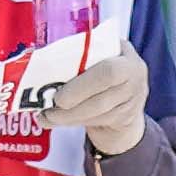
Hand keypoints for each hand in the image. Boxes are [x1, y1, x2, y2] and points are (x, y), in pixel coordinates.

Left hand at [41, 41, 156, 151]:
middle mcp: (135, 80)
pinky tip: (56, 121)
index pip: (108, 72)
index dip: (82, 86)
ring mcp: (132, 101)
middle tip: (49, 110)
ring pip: (97, 114)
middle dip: (71, 107)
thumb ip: (81, 52)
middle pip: (101, 99)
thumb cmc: (105, 66)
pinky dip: (73, 122)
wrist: (127, 90)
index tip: (59, 97)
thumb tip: (40, 57)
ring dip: (68, 118)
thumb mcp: (101, 52)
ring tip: (47, 117)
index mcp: (127, 57)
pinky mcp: (125, 118)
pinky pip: (96, 122)